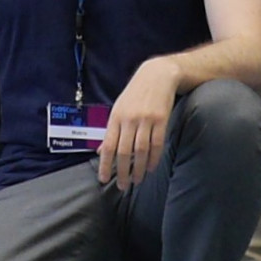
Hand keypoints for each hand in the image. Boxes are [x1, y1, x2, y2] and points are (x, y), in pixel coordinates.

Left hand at [99, 58, 181, 189]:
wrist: (157, 75)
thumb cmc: (135, 94)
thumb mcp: (118, 108)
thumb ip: (111, 130)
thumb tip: (99, 151)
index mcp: (115, 117)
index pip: (108, 145)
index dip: (105, 164)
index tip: (103, 179)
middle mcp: (129, 119)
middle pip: (124, 152)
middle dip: (122, 172)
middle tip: (123, 186)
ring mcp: (146, 119)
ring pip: (141, 150)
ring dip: (138, 168)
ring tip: (137, 180)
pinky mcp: (161, 119)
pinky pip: (157, 144)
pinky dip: (153, 158)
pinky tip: (150, 168)